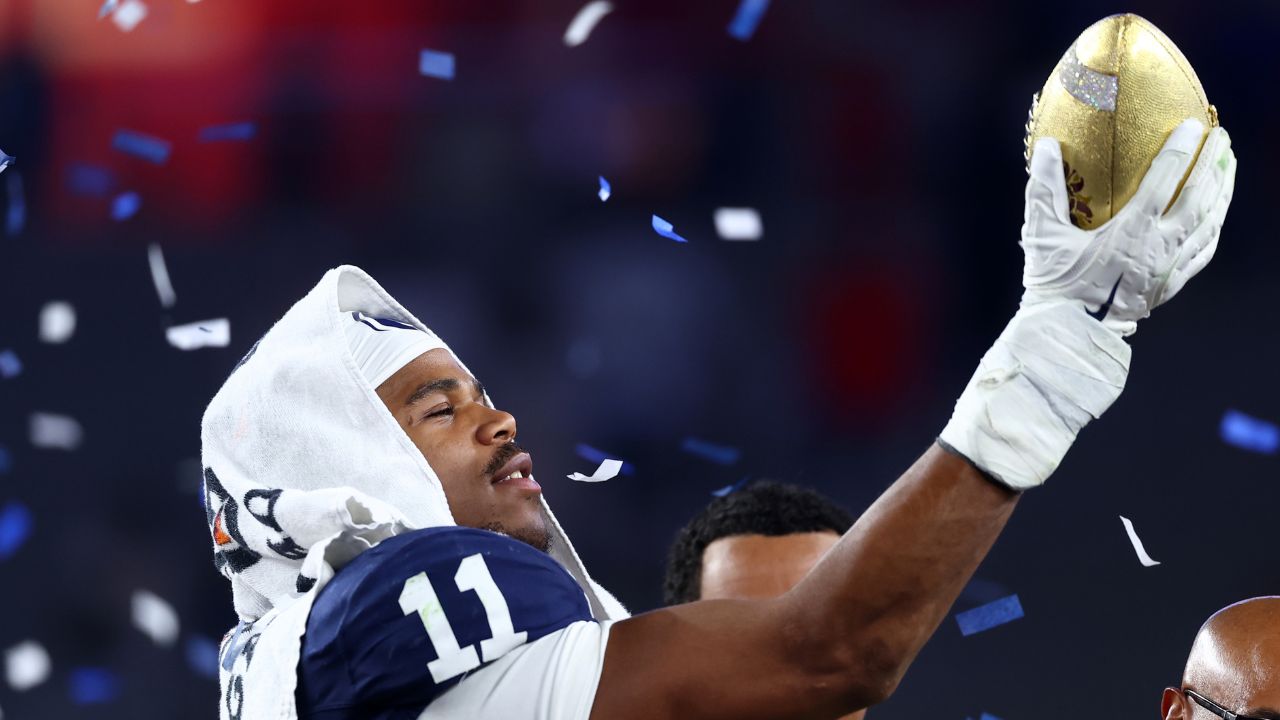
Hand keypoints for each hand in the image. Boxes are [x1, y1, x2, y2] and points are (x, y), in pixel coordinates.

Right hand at [940, 119, 1236, 489]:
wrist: (1066, 337)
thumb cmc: (1053, 286)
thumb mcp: (1042, 236)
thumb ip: (1045, 189)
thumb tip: (1050, 147)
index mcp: (1132, 231)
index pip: (1165, 180)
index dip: (1182, 149)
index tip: (1196, 125)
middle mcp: (1159, 248)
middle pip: (1199, 199)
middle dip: (1214, 165)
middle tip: (1224, 138)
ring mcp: (1169, 270)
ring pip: (1208, 226)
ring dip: (1221, 194)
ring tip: (1228, 170)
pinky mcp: (1169, 288)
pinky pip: (1202, 254)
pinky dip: (1213, 231)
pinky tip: (1215, 219)